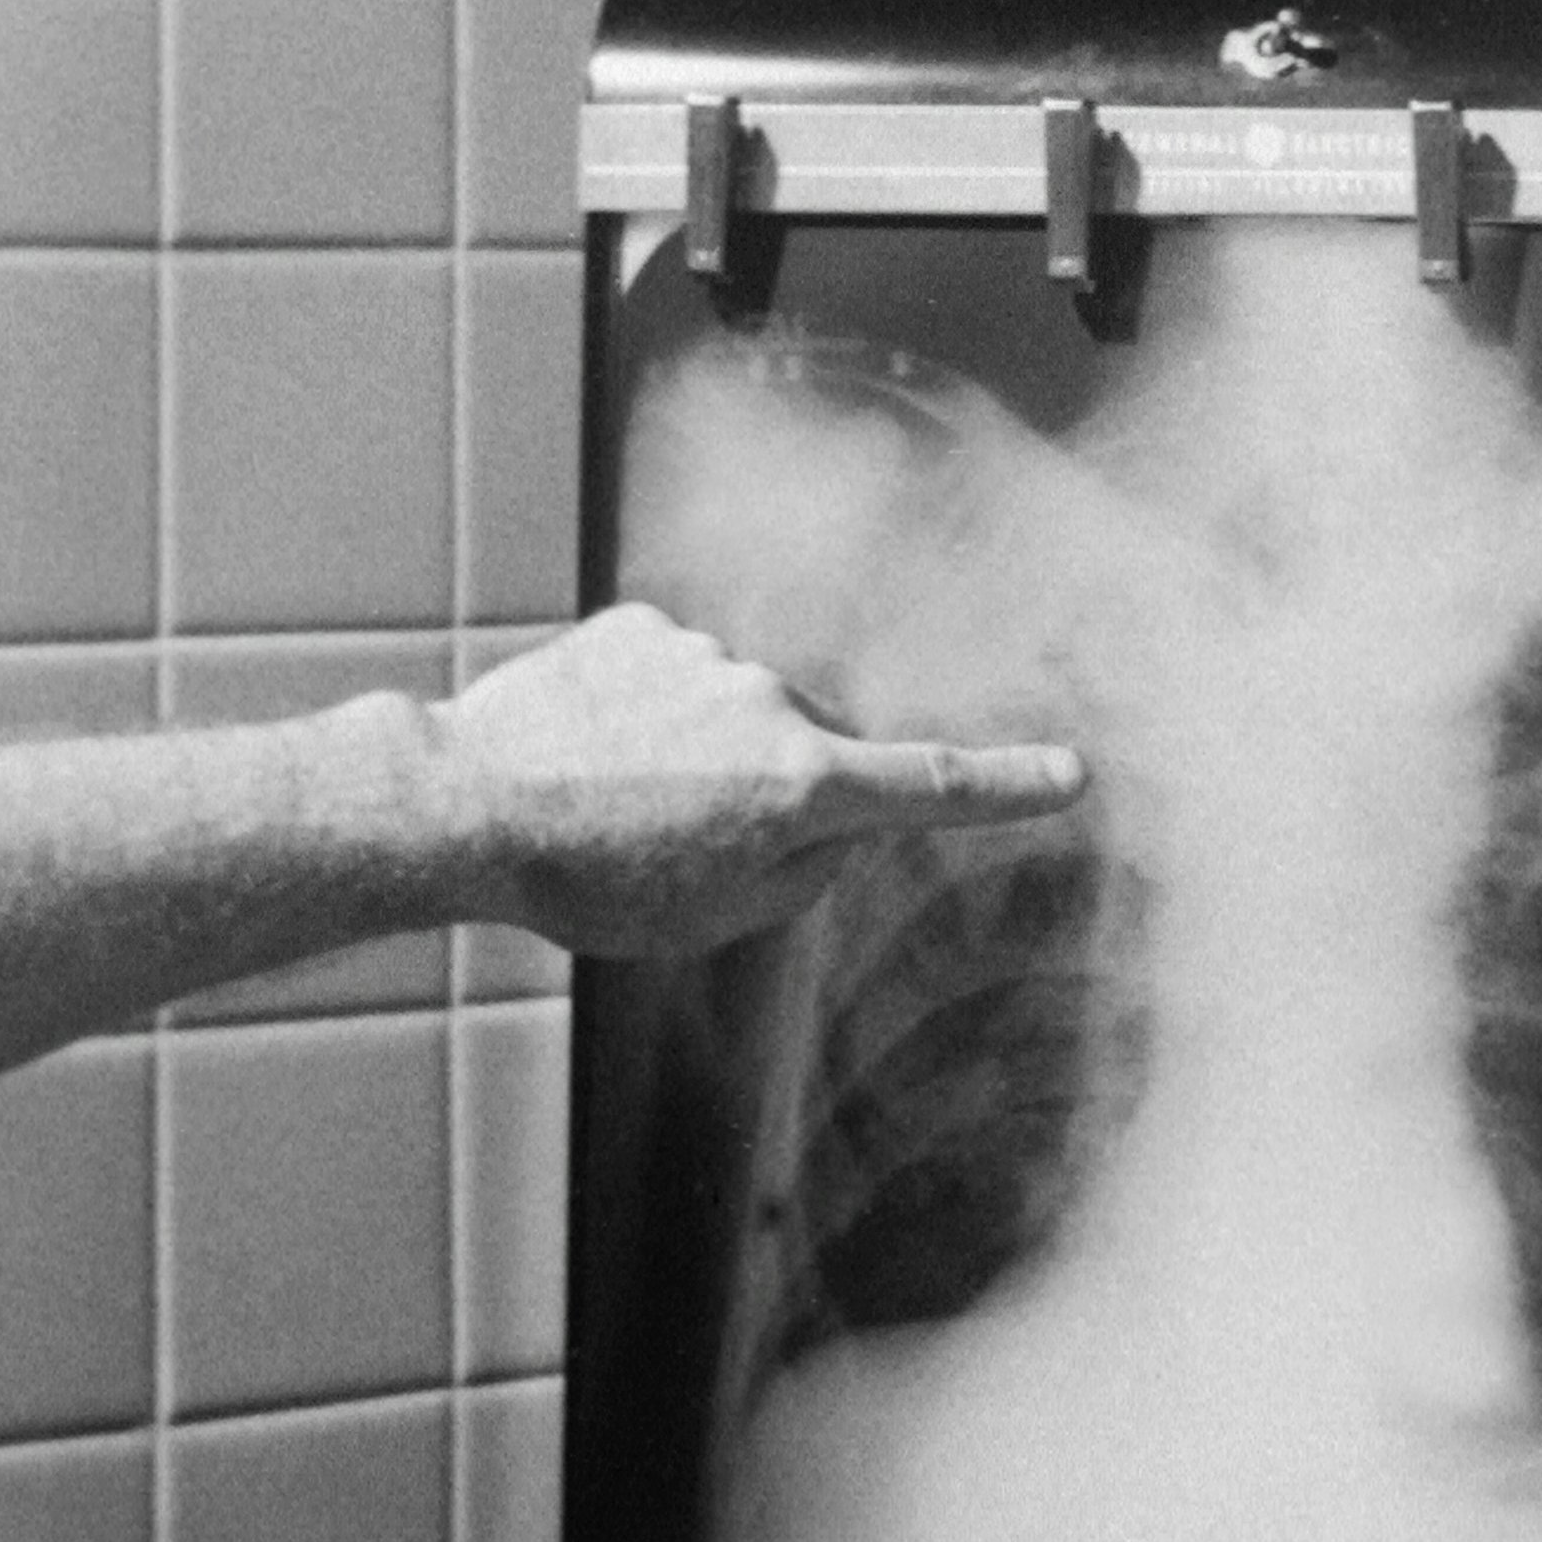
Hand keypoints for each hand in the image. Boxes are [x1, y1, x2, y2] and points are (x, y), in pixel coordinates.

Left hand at [414, 605, 1087, 955]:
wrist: (470, 802)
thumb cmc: (589, 880)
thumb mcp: (716, 917)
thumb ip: (805, 874)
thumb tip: (842, 826)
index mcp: (802, 787)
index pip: (933, 786)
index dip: (1010, 784)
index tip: (1071, 773)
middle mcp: (772, 704)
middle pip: (816, 753)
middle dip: (778, 793)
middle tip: (682, 846)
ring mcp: (707, 655)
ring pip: (741, 710)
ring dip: (702, 750)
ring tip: (615, 800)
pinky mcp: (644, 624)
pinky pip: (679, 672)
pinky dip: (651, 711)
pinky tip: (593, 750)